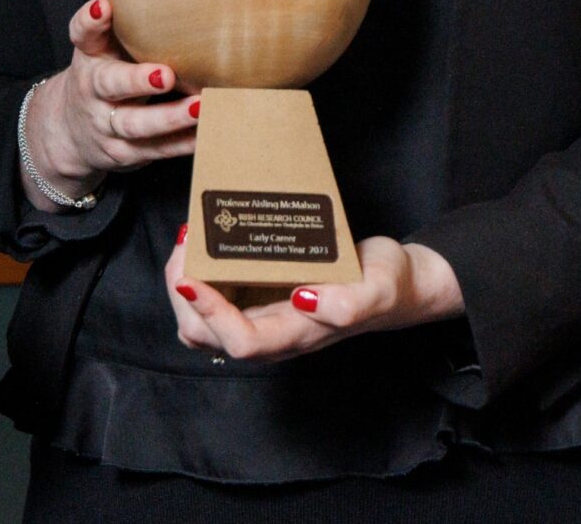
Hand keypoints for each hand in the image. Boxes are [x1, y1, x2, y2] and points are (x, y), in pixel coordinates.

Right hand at [19, 0, 196, 208]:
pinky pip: (156, 149)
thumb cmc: (104, 75)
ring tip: (200, 108)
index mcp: (90, 57)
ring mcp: (107, 126)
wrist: (69, 131)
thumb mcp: (105, 48)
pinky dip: (181, 143)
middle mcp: (93, 91)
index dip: (90, 21)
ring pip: (136, 125)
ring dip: (169, 118)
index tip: (103, 7)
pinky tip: (206, 133)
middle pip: (110, 85)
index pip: (83, 35)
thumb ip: (129, 25)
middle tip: (166, 75)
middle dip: (137, 81)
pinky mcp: (124, 153)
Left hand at [164, 232, 463, 361]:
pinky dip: (197, 275)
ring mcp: (261, 319)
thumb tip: (305, 300)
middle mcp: (271, 334)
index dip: (211, 315)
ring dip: (183, 286)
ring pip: (201, 323)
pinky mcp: (257, 300)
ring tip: (188, 239)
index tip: (192, 279)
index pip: (241, 341)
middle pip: (206, 336)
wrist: (396, 284)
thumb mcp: (379, 287)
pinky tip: (204, 241)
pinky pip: (213, 298)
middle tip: (185, 244)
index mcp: (295, 335)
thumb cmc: (387, 285)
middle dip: (183, 295)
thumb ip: (350, 301)